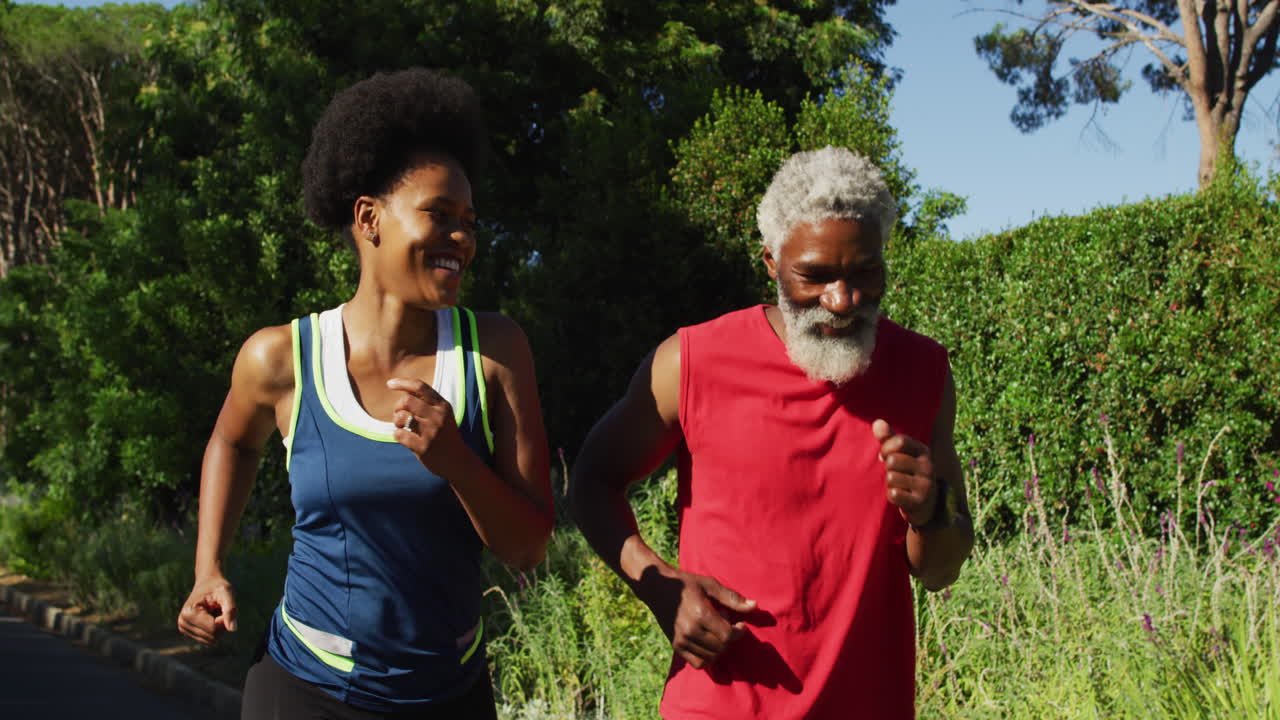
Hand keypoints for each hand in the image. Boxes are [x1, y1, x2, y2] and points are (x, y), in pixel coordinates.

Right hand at [177, 575, 236, 645]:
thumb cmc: (217, 587)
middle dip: (221, 624)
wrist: (208, 583)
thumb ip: (230, 610)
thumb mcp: (227, 593)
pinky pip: (210, 640)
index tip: (220, 605)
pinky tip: (210, 617)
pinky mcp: (189, 633)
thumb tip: (232, 630)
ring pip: (212, 640)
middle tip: (218, 608)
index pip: (213, 629)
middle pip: (212, 637)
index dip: (224, 619)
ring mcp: (184, 630)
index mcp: (188, 613)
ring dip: (219, 627)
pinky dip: (215, 629)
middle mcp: (182, 623)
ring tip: (214, 612)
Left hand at [387, 378, 466, 475]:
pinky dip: (397, 434)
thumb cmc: (445, 435)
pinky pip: (399, 435)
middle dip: (397, 406)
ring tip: (401, 426)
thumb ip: (428, 402)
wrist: (458, 461)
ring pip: (401, 417)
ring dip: (396, 420)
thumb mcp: (443, 414)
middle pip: (406, 400)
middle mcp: (438, 417)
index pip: (420, 387)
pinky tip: (404, 437)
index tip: (390, 384)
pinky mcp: (423, 447)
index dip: (402, 383)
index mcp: (443, 406)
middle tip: (398, 414)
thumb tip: (405, 389)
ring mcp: (431, 432)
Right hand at [640, 567, 755, 668]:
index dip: (739, 632)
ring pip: (711, 657)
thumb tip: (754, 606)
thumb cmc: (686, 584)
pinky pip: (698, 663)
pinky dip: (708, 658)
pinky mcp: (676, 646)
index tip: (740, 624)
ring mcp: (682, 640)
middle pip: (721, 647)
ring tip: (716, 632)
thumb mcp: (710, 585)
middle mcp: (690, 631)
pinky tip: (709, 643)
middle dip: (730, 638)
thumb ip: (732, 598)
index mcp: (700, 614)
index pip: (728, 635)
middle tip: (726, 624)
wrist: (657, 588)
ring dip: (720, 648)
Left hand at [873, 418, 937, 527]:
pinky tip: (901, 497)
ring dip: (890, 483)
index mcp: (923, 451)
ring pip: (891, 478)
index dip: (886, 448)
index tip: (885, 455)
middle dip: (887, 468)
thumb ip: (888, 438)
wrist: (926, 505)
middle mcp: (928, 466)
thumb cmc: (908, 474)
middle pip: (892, 460)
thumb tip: (877, 422)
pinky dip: (892, 496)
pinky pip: (894, 494)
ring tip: (900, 485)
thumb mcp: (901, 454)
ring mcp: (926, 485)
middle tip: (894, 473)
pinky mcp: (920, 501)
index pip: (899, 441)